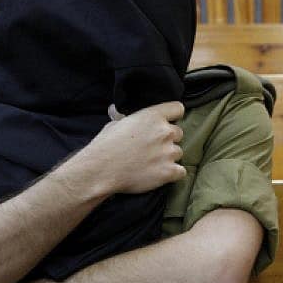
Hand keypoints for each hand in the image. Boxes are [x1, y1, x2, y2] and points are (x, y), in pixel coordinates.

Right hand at [69, 101, 186, 195]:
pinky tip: (160, 174)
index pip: (177, 109)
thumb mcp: (115, 124)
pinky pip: (181, 172)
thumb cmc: (105, 146)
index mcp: (152, 116)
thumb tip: (117, 111)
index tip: (168, 123)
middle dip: (168, 140)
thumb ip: (127, 118)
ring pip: (178, 153)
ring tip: (151, 163)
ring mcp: (168, 152)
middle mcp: (164, 132)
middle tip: (153, 148)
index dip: (173, 116)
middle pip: (179, 133)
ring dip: (169, 157)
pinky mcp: (169, 171)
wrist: (101, 170)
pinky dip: (173, 173)